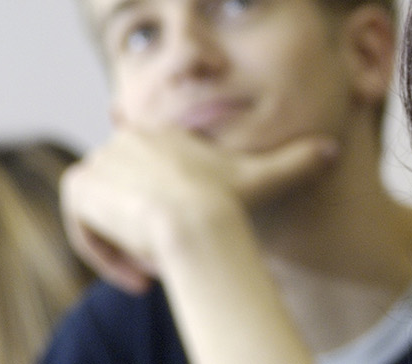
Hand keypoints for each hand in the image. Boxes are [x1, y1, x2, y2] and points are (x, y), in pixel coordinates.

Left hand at [61, 127, 337, 293]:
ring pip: (103, 211)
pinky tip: (136, 277)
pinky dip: (101, 254)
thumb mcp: (268, 178)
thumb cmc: (232, 202)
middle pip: (126, 194)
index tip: (167, 235)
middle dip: (141, 232)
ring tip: (152, 272)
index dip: (155, 203)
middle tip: (168, 263)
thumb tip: (333, 149)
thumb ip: (298, 161)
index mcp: (161, 134)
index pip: (144, 164)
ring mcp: (100, 161)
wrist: (194, 222)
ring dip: (122, 245)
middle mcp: (125, 140)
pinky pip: (80, 224)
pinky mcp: (79, 187)